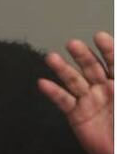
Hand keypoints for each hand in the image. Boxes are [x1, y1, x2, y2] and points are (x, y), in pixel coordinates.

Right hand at [39, 32, 113, 153]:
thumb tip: (113, 82)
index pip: (114, 62)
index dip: (107, 49)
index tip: (99, 37)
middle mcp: (104, 89)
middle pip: (92, 68)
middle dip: (82, 56)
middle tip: (73, 44)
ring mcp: (89, 101)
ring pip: (74, 81)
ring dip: (62, 69)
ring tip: (51, 58)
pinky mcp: (77, 115)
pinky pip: (63, 101)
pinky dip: (53, 92)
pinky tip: (43, 83)